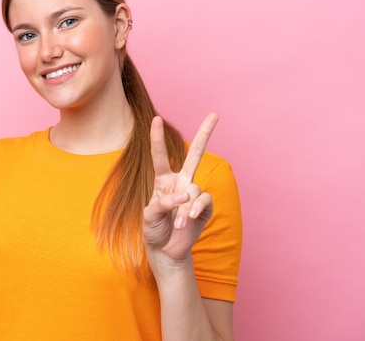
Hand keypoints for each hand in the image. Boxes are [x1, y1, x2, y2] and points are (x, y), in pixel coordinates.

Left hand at [143, 113, 218, 269]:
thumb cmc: (154, 229)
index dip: (157, 138)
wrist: (166, 250)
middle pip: (195, 155)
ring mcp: (194, 194)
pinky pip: (203, 200)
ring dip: (184, 208)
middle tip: (215, 114)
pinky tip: (188, 219)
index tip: (156, 119)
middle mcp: (180, 182)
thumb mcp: (149, 216)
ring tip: (178, 223)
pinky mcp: (204, 207)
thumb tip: (185, 195)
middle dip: (205, 134)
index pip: (160, 156)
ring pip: (194, 189)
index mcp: (163, 181)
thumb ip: (163, 203)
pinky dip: (194, 209)